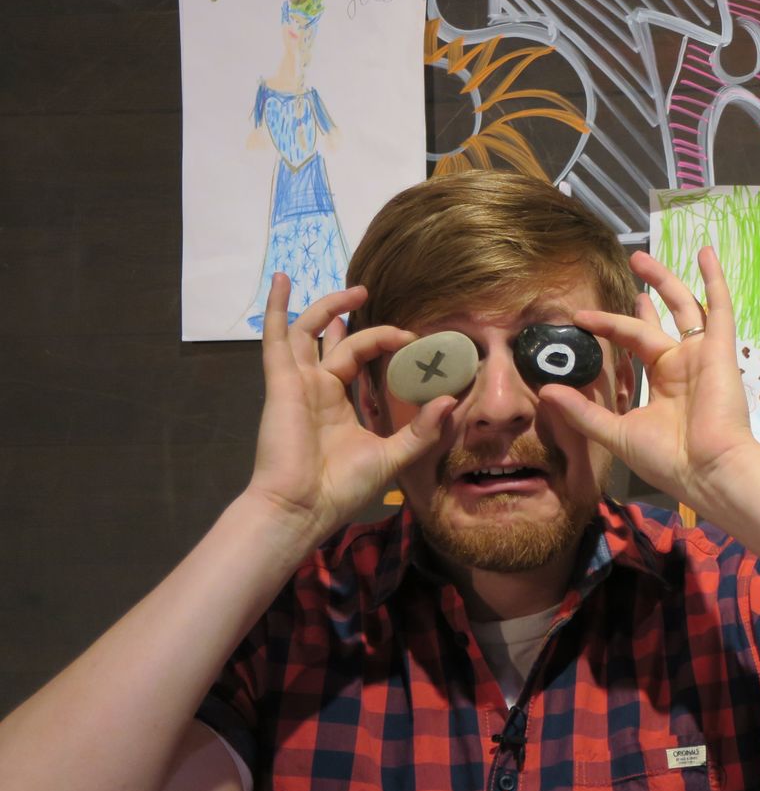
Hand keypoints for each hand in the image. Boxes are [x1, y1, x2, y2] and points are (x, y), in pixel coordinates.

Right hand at [245, 274, 453, 543]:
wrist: (303, 509)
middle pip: (333, 341)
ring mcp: (297, 384)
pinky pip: (277, 339)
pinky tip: (282, 281)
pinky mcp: (282, 384)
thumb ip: (422, 429)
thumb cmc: (342, 489)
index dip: (382, 342)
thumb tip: (450, 399)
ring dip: (328, 306)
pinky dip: (278, 309)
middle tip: (373, 299)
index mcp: (336, 404)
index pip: (357, 359)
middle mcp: (316, 389)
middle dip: (353, 318)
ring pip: (308, 332)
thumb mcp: (393, 456)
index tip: (412, 339)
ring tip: (356, 290)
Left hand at [541, 246, 759, 506]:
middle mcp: (682, 364)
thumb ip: (584, 411)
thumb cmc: (668, 459)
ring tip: (641, 257)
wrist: (708, 470)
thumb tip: (545, 392)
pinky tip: (705, 254)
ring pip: (683, 306)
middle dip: (644, 296)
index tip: (583, 317)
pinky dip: (714, 280)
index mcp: (663, 382)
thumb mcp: (616, 432)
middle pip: (659, 320)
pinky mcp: (719, 350)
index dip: (610, 326)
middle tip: (629, 271)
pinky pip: (718, 308)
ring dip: (664, 280)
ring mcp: (701, 354)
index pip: (634, 343)